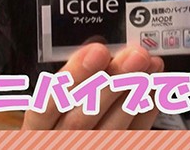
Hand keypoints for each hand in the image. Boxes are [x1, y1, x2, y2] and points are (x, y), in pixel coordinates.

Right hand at [21, 43, 163, 129]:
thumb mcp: (51, 101)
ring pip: (111, 128)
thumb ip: (69, 81)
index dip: (74, 76)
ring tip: (149, 64)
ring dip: (134, 93)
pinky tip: (153, 86)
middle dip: (113, 82)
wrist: (73, 140)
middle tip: (136, 55)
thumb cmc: (59, 120)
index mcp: (36, 130)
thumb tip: (97, 49)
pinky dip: (146, 109)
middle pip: (83, 117)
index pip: (47, 105)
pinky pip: (133, 135)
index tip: (97, 51)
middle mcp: (60, 143)